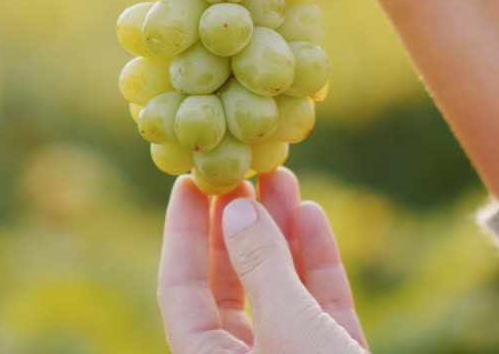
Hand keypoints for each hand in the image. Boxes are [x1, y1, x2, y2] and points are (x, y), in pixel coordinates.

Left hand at [158, 167, 367, 352]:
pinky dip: (316, 262)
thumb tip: (236, 208)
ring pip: (279, 289)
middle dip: (238, 224)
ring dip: (281, 231)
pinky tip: (312, 214)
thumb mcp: (287, 326)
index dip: (183, 231)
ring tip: (282, 176)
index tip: (190, 181)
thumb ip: (262, 267)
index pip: (180, 287)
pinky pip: (318, 306)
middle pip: (229, 284)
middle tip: (242, 171)